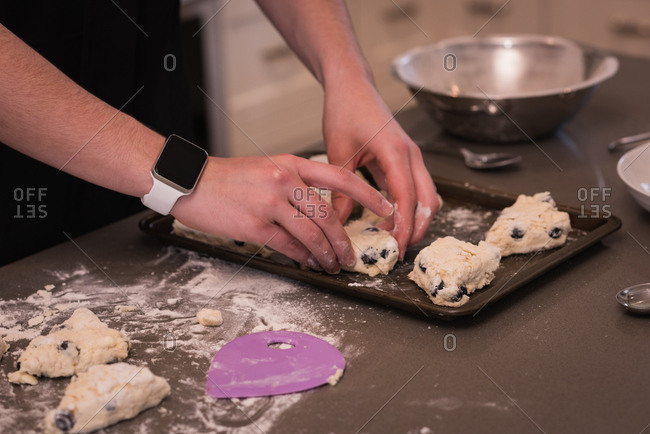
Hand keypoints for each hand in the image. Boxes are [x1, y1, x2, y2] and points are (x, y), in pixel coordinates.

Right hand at [172, 154, 393, 272]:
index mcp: (292, 163)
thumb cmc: (229, 178)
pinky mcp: (256, 225)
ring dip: (328, 255)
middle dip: (344, 240)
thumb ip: (295, 185)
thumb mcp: (268, 168)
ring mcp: (270, 202)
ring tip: (334, 265)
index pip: (340, 177)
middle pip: (328, 215)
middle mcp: (285, 179)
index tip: (385, 207)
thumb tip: (319, 214)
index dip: (367, 194)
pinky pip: (290, 246)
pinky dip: (305, 258)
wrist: (191, 182)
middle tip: (351, 255)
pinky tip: (311, 264)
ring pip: (313, 235)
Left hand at [323, 79, 439, 258]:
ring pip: (426, 196)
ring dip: (415, 219)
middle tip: (398, 251)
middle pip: (429, 201)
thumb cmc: (345, 111)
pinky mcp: (406, 159)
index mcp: (395, 152)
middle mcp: (410, 155)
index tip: (397, 248)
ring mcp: (411, 157)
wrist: (352, 86)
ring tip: (393, 239)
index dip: (405, 227)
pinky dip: (408, 207)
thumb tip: (336, 225)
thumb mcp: (339, 154)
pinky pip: (415, 188)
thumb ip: (340, 192)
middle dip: (419, 228)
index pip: (407, 198)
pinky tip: (389, 220)